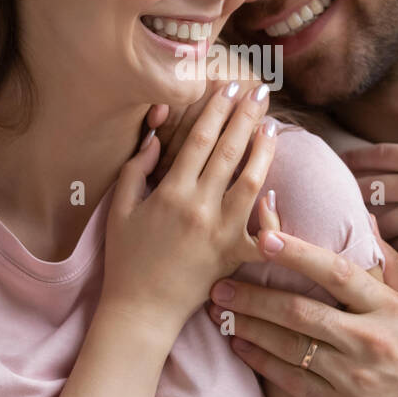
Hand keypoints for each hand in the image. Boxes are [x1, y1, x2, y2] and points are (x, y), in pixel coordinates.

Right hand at [104, 82, 275, 333]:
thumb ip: (136, 169)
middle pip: (230, 152)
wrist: (140, 310)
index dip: (216, 109)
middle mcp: (200, 208)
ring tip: (271, 125)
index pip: (200, 140)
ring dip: (263, 151)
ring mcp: (221, 232)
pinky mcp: (234, 256)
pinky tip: (276, 189)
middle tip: (259, 92)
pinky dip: (273, 214)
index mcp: (171, 193)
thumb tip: (154, 136)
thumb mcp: (120, 209)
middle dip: (246, 116)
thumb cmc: (125, 258)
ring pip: (252, 183)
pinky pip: (262, 234)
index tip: (229, 86)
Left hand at [204, 213, 397, 396]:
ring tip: (217, 310)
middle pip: (301, 311)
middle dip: (254, 296)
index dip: (300, 254)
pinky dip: (261, 361)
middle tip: (219, 281)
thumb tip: (365, 219)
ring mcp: (352, 377)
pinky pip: (290, 381)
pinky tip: (239, 345)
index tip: (265, 237)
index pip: (338, 273)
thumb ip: (388, 264)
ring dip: (248, 326)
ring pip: (289, 345)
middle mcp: (368, 340)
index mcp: (388, 309)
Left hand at [340, 121, 397, 253]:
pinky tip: (383, 250)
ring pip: (382, 222)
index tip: (338, 162)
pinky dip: (392, 246)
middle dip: (348, 193)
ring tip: (352, 230)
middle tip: (331, 198)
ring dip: (367, 225)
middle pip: (368, 190)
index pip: (374, 157)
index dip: (353, 159)